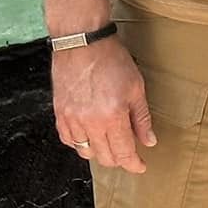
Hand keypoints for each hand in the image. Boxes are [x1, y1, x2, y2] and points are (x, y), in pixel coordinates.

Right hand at [52, 39, 156, 173]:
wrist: (81, 42)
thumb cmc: (110, 59)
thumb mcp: (135, 87)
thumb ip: (142, 118)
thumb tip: (148, 141)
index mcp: (112, 117)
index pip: (124, 153)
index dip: (134, 164)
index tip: (140, 166)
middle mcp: (90, 123)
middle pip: (105, 157)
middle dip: (119, 159)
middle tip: (128, 153)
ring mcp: (72, 119)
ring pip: (86, 152)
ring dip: (100, 152)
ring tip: (109, 143)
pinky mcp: (59, 113)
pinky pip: (68, 140)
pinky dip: (79, 143)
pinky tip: (88, 136)